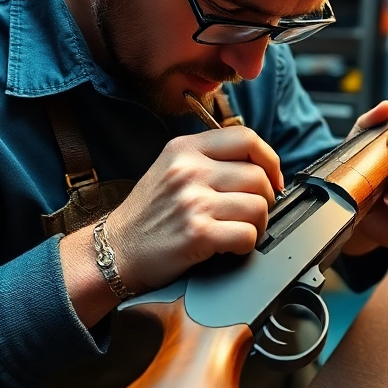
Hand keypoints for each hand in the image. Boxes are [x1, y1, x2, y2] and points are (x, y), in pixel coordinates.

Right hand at [104, 127, 282, 293]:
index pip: (246, 137)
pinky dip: (246, 244)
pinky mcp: (197, 233)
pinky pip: (247, 235)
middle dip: (265, 198)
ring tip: (240, 230)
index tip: (272, 178)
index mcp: (184, 148)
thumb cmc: (147, 215)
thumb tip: (258, 166)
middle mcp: (189, 170)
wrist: (115, 250)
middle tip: (253, 213)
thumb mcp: (169, 169)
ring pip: (259, 206)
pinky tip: (230, 246)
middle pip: (258, 175)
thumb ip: (208, 159)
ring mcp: (193, 201)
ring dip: (258, 224)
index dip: (269, 159)